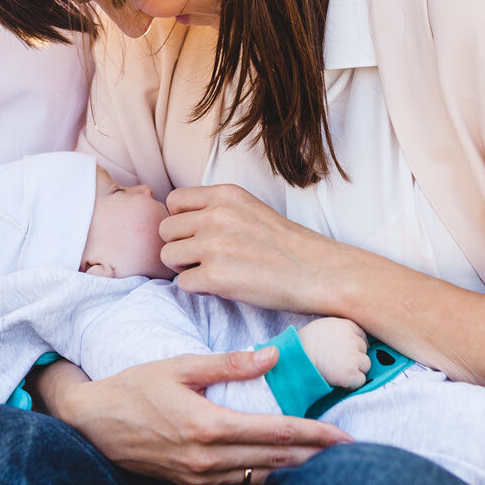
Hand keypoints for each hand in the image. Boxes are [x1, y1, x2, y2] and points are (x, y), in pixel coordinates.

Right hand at [52, 347, 351, 484]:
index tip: (343, 435)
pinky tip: (284, 474)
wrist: (93, 424)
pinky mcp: (193, 483)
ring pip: (262, 480)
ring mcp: (201, 476)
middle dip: (317, 458)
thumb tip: (271, 356)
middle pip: (276, 462)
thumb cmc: (135, 388)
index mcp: (208, 425)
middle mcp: (208, 458)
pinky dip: (267, 481)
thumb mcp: (179, 366)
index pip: (275, 434)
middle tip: (351, 453)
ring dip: (296, 472)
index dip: (314, 436)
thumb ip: (227, 364)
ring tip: (326, 465)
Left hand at [161, 184, 347, 313]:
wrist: (318, 272)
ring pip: (168, 256)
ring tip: (212, 272)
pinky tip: (221, 287)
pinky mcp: (215, 277)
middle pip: (165, 230)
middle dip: (180, 246)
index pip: (173, 201)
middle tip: (204, 259)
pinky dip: (198, 290)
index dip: (181, 221)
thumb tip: (181, 223)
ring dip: (185, 268)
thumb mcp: (250, 209)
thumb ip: (217, 210)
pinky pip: (182, 284)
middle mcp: (215, 215)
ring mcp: (213, 246)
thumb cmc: (287, 245)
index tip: (198, 235)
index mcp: (224, 194)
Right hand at [297, 317, 369, 388]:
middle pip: (364, 351)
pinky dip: (352, 384)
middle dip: (355, 358)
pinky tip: (340, 381)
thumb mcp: (323, 326)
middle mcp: (354, 339)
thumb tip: (348, 340)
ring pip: (365, 365)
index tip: (346, 352)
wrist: (297, 358)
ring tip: (339, 372)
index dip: (355, 346)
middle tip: (339, 363)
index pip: (362, 336)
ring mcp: (354, 357)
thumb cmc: (305, 343)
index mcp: (347, 325)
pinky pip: (360, 381)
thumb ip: (339, 330)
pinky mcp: (352, 373)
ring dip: (355, 370)